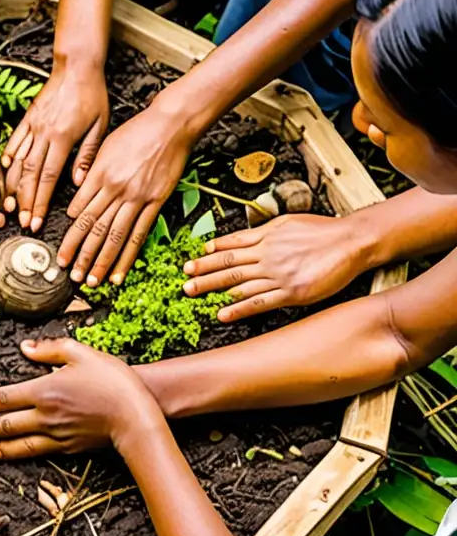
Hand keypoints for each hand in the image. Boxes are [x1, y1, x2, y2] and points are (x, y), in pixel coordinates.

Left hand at [0, 338, 163, 458]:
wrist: (136, 416)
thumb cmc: (112, 380)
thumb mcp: (81, 353)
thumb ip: (50, 349)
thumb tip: (25, 347)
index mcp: (44, 389)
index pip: (3, 398)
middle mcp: (45, 415)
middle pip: (4, 423)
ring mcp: (55, 434)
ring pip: (16, 441)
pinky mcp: (67, 447)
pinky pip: (35, 451)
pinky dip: (16, 453)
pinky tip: (5, 453)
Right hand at [4, 66, 107, 231]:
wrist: (76, 65)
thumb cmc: (92, 94)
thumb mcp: (99, 126)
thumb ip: (87, 155)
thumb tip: (78, 183)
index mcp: (63, 138)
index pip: (47, 178)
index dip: (39, 202)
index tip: (35, 220)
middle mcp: (43, 134)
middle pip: (29, 175)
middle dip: (23, 201)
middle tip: (20, 221)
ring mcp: (32, 126)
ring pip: (17, 162)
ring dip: (12, 186)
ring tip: (8, 205)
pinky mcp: (27, 118)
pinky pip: (13, 142)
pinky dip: (6, 159)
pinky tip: (2, 174)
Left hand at [58, 107, 191, 285]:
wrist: (169, 125)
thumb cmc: (136, 132)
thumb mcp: (105, 148)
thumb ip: (90, 175)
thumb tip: (76, 203)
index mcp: (99, 175)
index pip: (80, 213)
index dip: (70, 237)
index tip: (63, 253)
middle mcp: (115, 188)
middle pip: (93, 228)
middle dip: (80, 255)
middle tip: (70, 274)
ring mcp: (136, 197)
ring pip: (113, 236)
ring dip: (101, 262)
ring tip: (91, 281)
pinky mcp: (155, 202)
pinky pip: (138, 234)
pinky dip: (127, 256)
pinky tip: (120, 272)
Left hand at [184, 214, 366, 321]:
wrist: (351, 242)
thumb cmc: (322, 231)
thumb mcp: (287, 222)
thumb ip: (263, 232)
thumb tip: (241, 237)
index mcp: (267, 237)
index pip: (231, 246)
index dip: (210, 254)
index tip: (193, 259)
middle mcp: (268, 255)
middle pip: (228, 264)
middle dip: (203, 271)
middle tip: (184, 278)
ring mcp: (278, 275)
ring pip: (238, 283)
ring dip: (212, 288)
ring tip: (192, 293)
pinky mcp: (292, 293)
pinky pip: (259, 303)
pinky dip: (238, 308)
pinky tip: (222, 314)